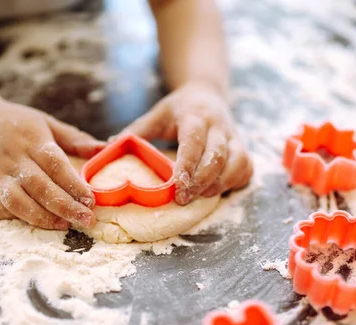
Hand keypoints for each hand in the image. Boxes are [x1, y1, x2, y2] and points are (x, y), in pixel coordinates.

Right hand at [0, 99, 104, 229]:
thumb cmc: (20, 125)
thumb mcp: (49, 123)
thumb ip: (75, 139)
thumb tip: (104, 148)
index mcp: (33, 141)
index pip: (55, 165)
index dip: (74, 184)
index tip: (91, 200)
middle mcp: (14, 159)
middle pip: (40, 187)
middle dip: (65, 207)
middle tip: (87, 220)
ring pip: (17, 201)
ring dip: (41, 217)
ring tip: (64, 225)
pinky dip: (13, 218)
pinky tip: (34, 221)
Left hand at [123, 82, 251, 204]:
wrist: (207, 94)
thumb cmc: (178, 109)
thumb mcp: (156, 115)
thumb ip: (135, 133)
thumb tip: (108, 149)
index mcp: (195, 116)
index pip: (194, 141)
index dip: (187, 166)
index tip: (177, 187)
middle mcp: (219, 125)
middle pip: (217, 156)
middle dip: (202, 181)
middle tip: (183, 200)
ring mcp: (235, 137)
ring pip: (237, 163)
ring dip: (219, 184)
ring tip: (200, 197)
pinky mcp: (244, 148)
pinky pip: (246, 168)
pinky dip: (235, 182)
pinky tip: (218, 190)